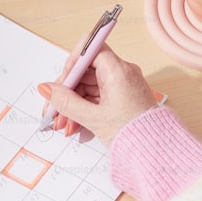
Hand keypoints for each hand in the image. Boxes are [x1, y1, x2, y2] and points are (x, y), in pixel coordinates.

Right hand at [38, 45, 157, 144]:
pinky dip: (85, 108)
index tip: (62, 82)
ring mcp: (122, 85)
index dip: (72, 63)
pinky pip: (98, 96)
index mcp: (118, 70)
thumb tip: (46, 88)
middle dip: (67, 91)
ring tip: (63, 124)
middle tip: (53, 110)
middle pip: (86, 71)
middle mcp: (122, 72)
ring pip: (89, 86)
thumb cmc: (133, 134)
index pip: (90, 49)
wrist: (155, 151)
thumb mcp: (93, 118)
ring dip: (73, 103)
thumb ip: (66, 102)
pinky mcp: (122, 97)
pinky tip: (74, 124)